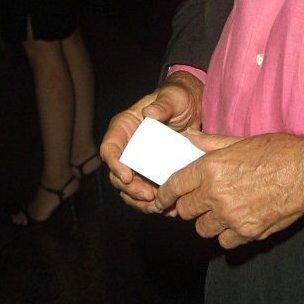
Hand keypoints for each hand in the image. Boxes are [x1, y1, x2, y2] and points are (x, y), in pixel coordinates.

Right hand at [100, 71, 203, 210]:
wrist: (193, 107)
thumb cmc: (178, 97)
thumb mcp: (173, 98)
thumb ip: (162, 105)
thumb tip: (149, 114)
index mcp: (124, 127)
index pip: (110, 148)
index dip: (114, 164)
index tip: (127, 176)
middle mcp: (127, 146)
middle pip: (117, 173)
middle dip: (130, 188)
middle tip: (148, 196)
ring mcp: (139, 160)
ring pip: (129, 187)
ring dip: (140, 200)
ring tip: (158, 206)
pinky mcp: (151, 171)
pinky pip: (145, 189)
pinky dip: (153, 201)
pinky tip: (167, 206)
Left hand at [154, 131, 303, 248]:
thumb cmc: (279, 152)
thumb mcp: (241, 141)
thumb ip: (211, 143)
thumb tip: (190, 137)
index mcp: (211, 168)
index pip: (174, 186)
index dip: (164, 194)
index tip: (162, 199)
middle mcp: (215, 194)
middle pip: (185, 210)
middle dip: (190, 206)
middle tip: (200, 201)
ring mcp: (230, 216)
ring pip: (202, 228)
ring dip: (208, 221)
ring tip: (221, 211)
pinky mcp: (246, 232)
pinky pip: (224, 241)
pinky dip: (228, 234)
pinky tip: (238, 221)